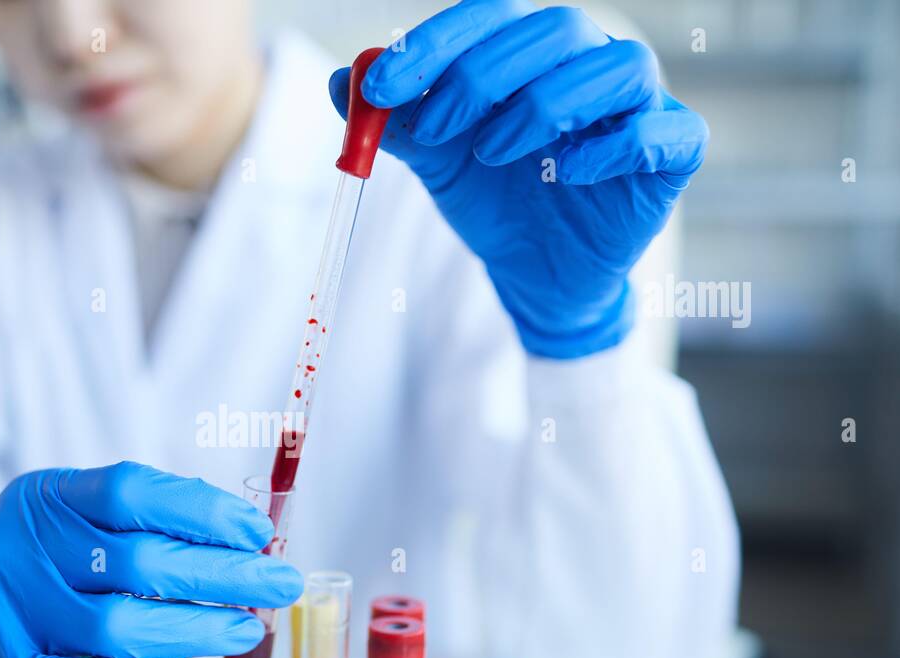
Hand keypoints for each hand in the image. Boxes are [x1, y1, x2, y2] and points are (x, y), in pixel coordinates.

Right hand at [0, 462, 302, 657]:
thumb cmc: (41, 562)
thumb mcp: (74, 516)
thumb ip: (141, 519)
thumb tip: (243, 538)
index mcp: (43, 497)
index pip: (130, 490)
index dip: (202, 509)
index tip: (257, 530)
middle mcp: (20, 549)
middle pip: (138, 560)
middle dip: (224, 574)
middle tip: (281, 584)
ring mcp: (10, 615)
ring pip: (120, 626)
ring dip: (197, 629)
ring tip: (244, 629)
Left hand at [330, 0, 708, 358]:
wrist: (535, 274)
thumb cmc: (494, 202)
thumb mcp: (437, 161)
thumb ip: (396, 122)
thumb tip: (343, 82)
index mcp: (532, 54)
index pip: (491, 18)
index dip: (434, 45)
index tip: (377, 89)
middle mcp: (589, 65)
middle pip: (555, 31)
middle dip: (483, 74)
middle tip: (432, 127)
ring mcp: (639, 107)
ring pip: (618, 67)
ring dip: (546, 104)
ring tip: (491, 152)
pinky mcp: (673, 157)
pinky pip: (666, 133)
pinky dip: (617, 145)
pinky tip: (563, 173)